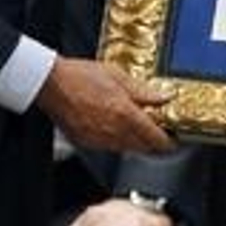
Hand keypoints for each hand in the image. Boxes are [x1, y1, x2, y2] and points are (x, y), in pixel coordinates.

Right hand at [35, 57, 173, 154]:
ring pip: (126, 149)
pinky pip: (108, 147)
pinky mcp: (86, 142)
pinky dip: (117, 141)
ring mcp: (99, 139)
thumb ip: (143, 91)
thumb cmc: (80, 76)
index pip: (155, 138)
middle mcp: (113, 131)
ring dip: (135, 142)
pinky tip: (116, 128)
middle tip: (159, 134)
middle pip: (142, 147)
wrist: (51, 84)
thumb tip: (164, 97)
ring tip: (137, 128)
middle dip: (153, 144)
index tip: (173, 140)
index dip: (167, 142)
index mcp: (125, 114)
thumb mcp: (118, 76)